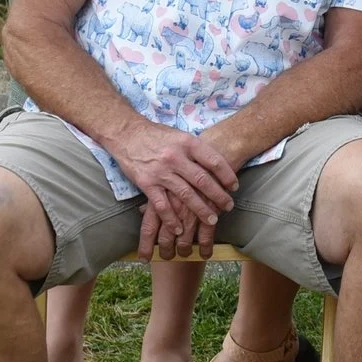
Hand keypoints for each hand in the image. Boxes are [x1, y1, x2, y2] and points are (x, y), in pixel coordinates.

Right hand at [114, 123, 237, 253]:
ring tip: (212, 220)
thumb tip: (215, 165)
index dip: (227, 175)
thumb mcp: (180, 135)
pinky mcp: (147, 183)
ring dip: (200, 209)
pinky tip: (179, 229)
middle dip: (218, 195)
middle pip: (202, 180)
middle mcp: (175, 157)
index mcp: (187, 143)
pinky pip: (162, 205)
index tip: (235, 186)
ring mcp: (161, 171)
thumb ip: (195, 150)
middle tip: (229, 206)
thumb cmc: (157, 135)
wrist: (126, 133)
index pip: (213, 161)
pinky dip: (171, 219)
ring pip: (185, 195)